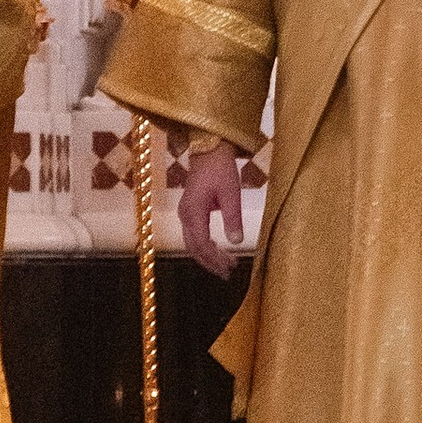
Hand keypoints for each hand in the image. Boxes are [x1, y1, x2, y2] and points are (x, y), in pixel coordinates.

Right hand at [178, 140, 248, 276]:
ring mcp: (184, 213)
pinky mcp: (188, 210)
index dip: (215, 259)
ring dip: (207, 256)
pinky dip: (203, 246)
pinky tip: (217, 250)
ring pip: (192, 243)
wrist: (209, 149)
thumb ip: (233, 218)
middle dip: (210, 262)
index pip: (202, 244)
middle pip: (194, 248)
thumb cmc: (220, 168)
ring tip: (223, 266)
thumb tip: (236, 242)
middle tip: (227, 273)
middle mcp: (185, 215)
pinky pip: (193, 235)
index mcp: (194, 212)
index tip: (230, 267)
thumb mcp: (231, 193)